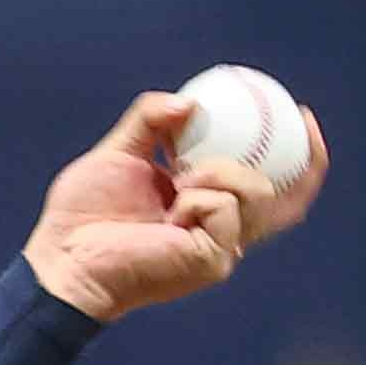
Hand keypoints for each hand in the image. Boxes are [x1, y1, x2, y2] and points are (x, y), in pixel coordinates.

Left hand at [23, 90, 328, 324]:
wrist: (62, 258)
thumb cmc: (83, 216)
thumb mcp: (118, 152)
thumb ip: (149, 121)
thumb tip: (188, 103)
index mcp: (206, 210)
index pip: (271, 187)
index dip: (303, 155)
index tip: (301, 113)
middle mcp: (220, 233)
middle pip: (279, 191)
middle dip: (269, 154)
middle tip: (264, 127)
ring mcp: (220, 250)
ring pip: (257, 191)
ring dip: (221, 171)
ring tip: (181, 175)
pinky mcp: (211, 261)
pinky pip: (226, 208)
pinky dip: (201, 196)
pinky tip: (175, 204)